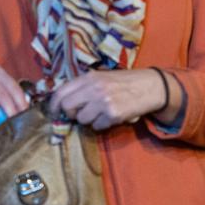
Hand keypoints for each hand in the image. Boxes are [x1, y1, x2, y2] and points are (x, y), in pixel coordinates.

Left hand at [48, 69, 166, 130]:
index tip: (54, 112)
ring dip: (90, 119)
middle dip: (71, 113)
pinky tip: (112, 116)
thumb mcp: (103, 77)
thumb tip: (64, 102)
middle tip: (81, 113)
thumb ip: (84, 87)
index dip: (54, 105)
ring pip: (82, 119)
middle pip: (67, 107)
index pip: (61, 92)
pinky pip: (97, 126)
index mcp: (90, 77)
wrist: (151, 86)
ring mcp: (103, 102)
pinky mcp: (113, 114)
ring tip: (102, 112)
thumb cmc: (125, 82)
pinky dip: (103, 124)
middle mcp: (94, 88)